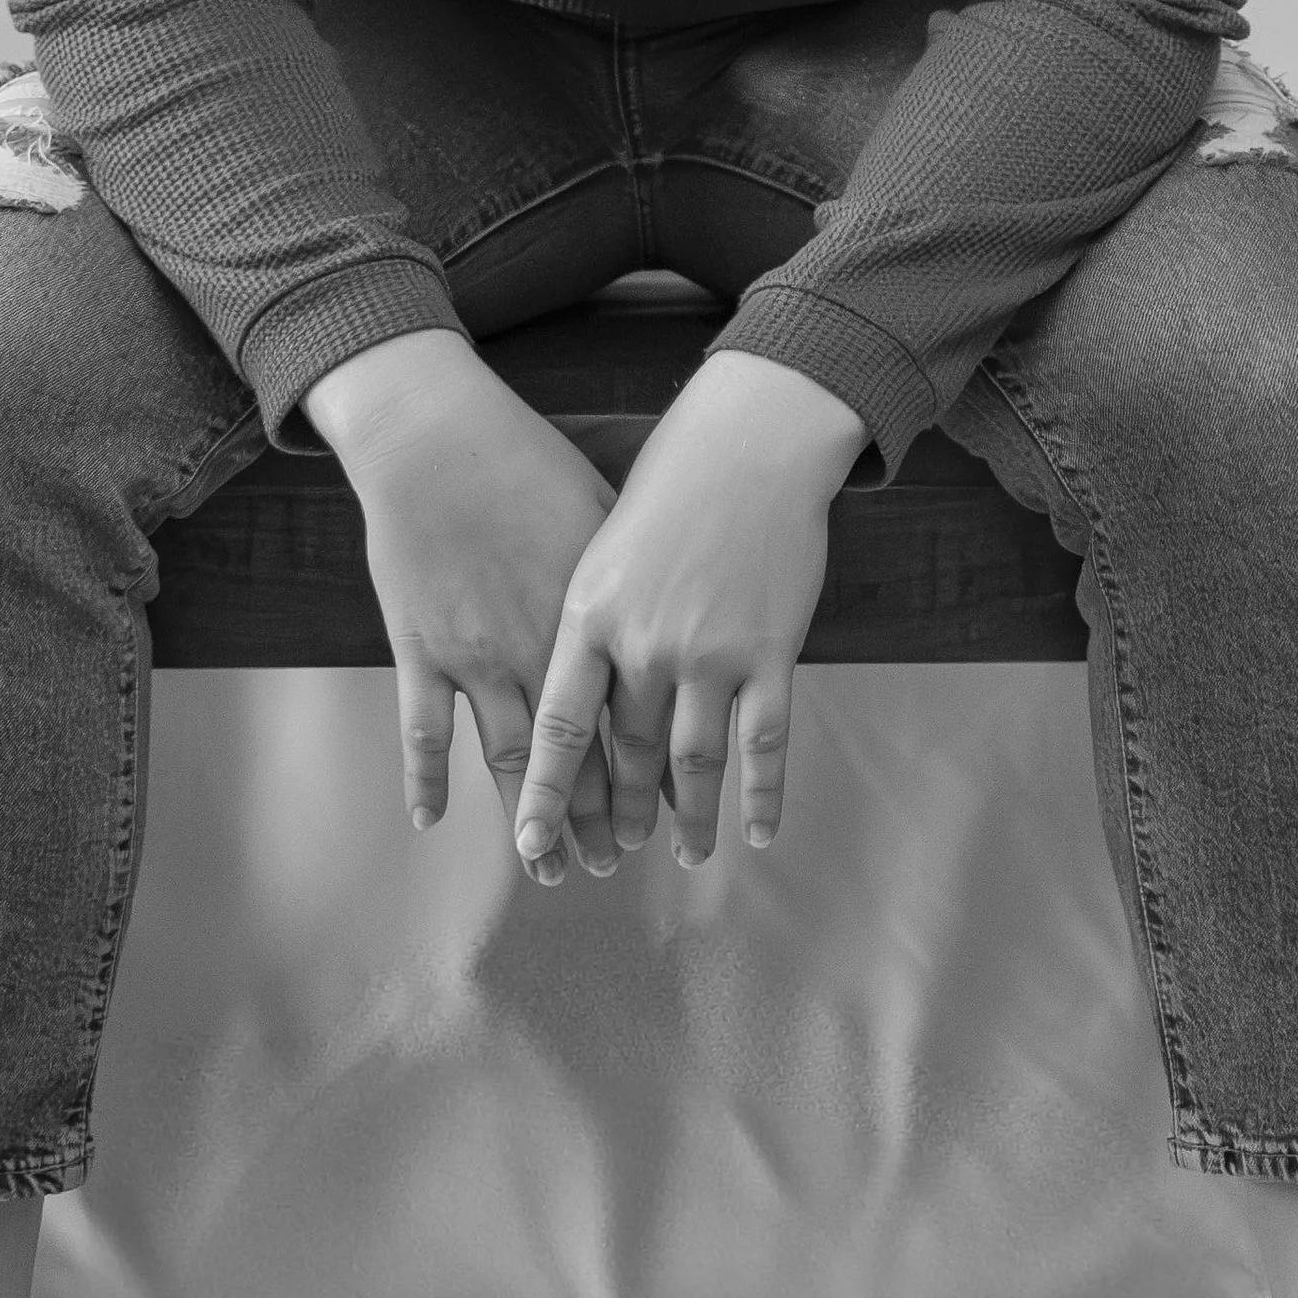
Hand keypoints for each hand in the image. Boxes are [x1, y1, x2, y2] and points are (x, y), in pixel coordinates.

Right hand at [304, 329, 623, 875]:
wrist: (437, 437)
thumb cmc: (524, 460)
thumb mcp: (599, 510)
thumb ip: (629, 572)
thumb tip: (670, 604)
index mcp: (587, 620)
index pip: (625, 719)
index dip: (642, 776)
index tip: (661, 819)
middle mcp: (535, 651)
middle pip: (573, 756)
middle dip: (594, 817)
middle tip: (611, 863)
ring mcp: (473, 655)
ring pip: (506, 759)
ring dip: (529, 818)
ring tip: (550, 868)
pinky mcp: (419, 648)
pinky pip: (422, 731)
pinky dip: (425, 779)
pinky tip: (430, 821)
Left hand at [512, 346, 867, 886]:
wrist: (749, 443)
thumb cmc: (669, 485)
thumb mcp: (601, 546)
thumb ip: (588, 619)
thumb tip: (573, 685)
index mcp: (590, 617)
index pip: (557, 726)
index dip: (542, 790)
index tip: (528, 840)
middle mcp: (645, 644)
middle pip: (624, 752)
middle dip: (618, 810)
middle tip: (612, 850)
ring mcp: (710, 653)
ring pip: (692, 761)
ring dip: (689, 817)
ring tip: (687, 854)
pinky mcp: (769, 652)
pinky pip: (763, 742)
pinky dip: (760, 794)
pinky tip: (757, 832)